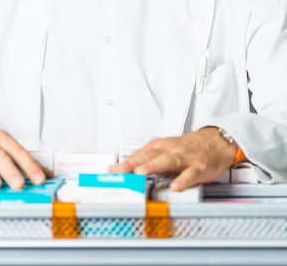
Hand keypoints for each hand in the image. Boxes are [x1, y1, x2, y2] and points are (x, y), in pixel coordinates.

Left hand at [109, 127, 236, 190]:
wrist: (217, 141)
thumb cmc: (189, 147)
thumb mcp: (167, 149)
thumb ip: (149, 159)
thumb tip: (129, 170)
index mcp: (161, 146)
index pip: (140, 154)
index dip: (125, 162)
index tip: (111, 170)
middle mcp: (171, 149)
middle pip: (150, 155)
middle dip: (134, 163)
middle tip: (120, 170)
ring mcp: (186, 157)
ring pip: (168, 161)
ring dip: (153, 166)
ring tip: (141, 173)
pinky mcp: (200, 166)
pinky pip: (191, 174)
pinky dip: (183, 180)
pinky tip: (176, 187)